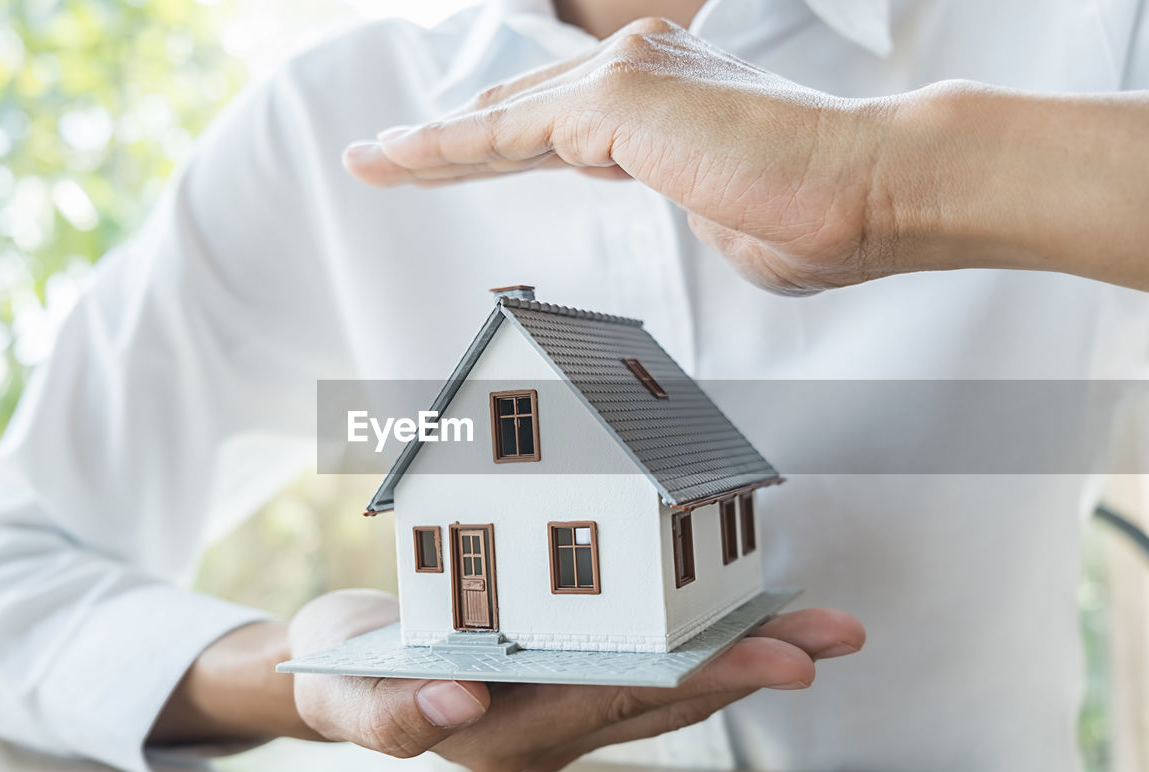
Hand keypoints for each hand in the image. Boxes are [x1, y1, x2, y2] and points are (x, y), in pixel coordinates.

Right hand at [289, 589, 862, 771]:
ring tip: (823, 632)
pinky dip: (704, 644)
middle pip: (650, 699)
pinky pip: (647, 669)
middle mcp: (543, 734)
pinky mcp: (570, 683)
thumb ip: (387, 715)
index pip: (595, 705)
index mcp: (494, 734)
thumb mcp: (340, 693)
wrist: (345, 669)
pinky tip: (758, 620)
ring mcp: (561, 714)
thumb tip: (457, 701)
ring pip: (663, 688)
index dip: (671, 682)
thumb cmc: (343, 672)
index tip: (741, 661)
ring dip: (741, 659)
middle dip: (736, 669)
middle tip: (816, 643)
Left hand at [342, 17, 897, 294]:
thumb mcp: (730, 222)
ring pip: (501, 121)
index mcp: (662, 107)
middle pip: (515, 116)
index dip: (496, 149)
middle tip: (381, 160)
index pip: (558, 130)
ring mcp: (624, 77)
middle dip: (444, 144)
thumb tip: (692, 215)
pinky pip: (508, 135)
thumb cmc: (819, 219)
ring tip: (371, 163)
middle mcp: (637, 74)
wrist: (874, 193)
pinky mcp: (616, 96)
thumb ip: (690, 209)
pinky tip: (400, 161)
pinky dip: (451, 151)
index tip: (450, 164)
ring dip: (430, 146)